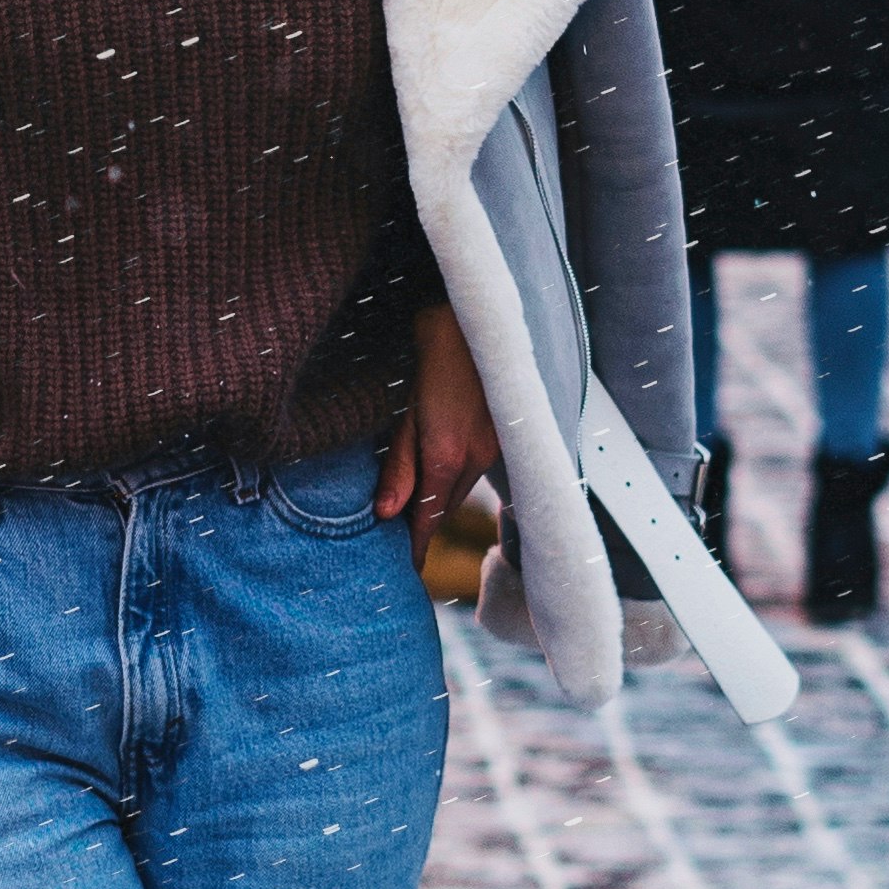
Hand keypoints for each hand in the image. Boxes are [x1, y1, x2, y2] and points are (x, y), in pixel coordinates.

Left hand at [376, 300, 501, 549]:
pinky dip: (454, 479)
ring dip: (440, 500)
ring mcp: (494, 446)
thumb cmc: (431, 358)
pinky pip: (474, 470)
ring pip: (461, 489)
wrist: (472, 319)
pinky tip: (440, 472)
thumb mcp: (405, 413)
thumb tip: (385, 513)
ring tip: (413, 509)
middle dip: (424, 523)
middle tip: (398, 537)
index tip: (408, 569)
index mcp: (448, 455)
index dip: (418, 545)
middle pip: (446, 507)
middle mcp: (477, 458)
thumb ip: (399, 465)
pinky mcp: (502, 434)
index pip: (430, 517)